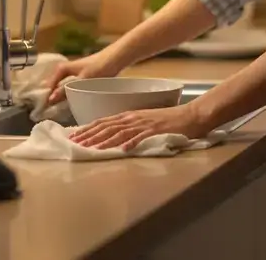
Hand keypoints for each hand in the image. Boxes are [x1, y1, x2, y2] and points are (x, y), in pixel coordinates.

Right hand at [44, 50, 123, 105]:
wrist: (116, 58)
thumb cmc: (98, 67)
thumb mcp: (82, 80)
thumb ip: (66, 89)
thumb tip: (50, 100)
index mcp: (62, 68)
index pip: (49, 84)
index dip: (46, 96)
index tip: (44, 108)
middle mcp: (66, 70)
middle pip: (55, 85)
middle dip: (52, 96)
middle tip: (50, 111)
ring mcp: (75, 73)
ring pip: (63, 86)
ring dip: (61, 96)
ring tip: (59, 110)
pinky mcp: (83, 77)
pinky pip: (71, 87)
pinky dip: (70, 94)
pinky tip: (72, 102)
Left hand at [70, 104, 208, 150]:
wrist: (191, 116)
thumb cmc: (168, 119)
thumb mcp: (144, 120)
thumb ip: (129, 127)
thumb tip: (113, 136)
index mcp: (129, 115)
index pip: (104, 121)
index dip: (88, 128)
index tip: (74, 136)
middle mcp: (133, 118)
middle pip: (107, 126)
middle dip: (90, 135)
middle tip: (75, 143)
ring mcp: (144, 124)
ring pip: (120, 132)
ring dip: (104, 141)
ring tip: (92, 148)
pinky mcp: (157, 131)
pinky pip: (142, 138)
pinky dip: (132, 143)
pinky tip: (123, 150)